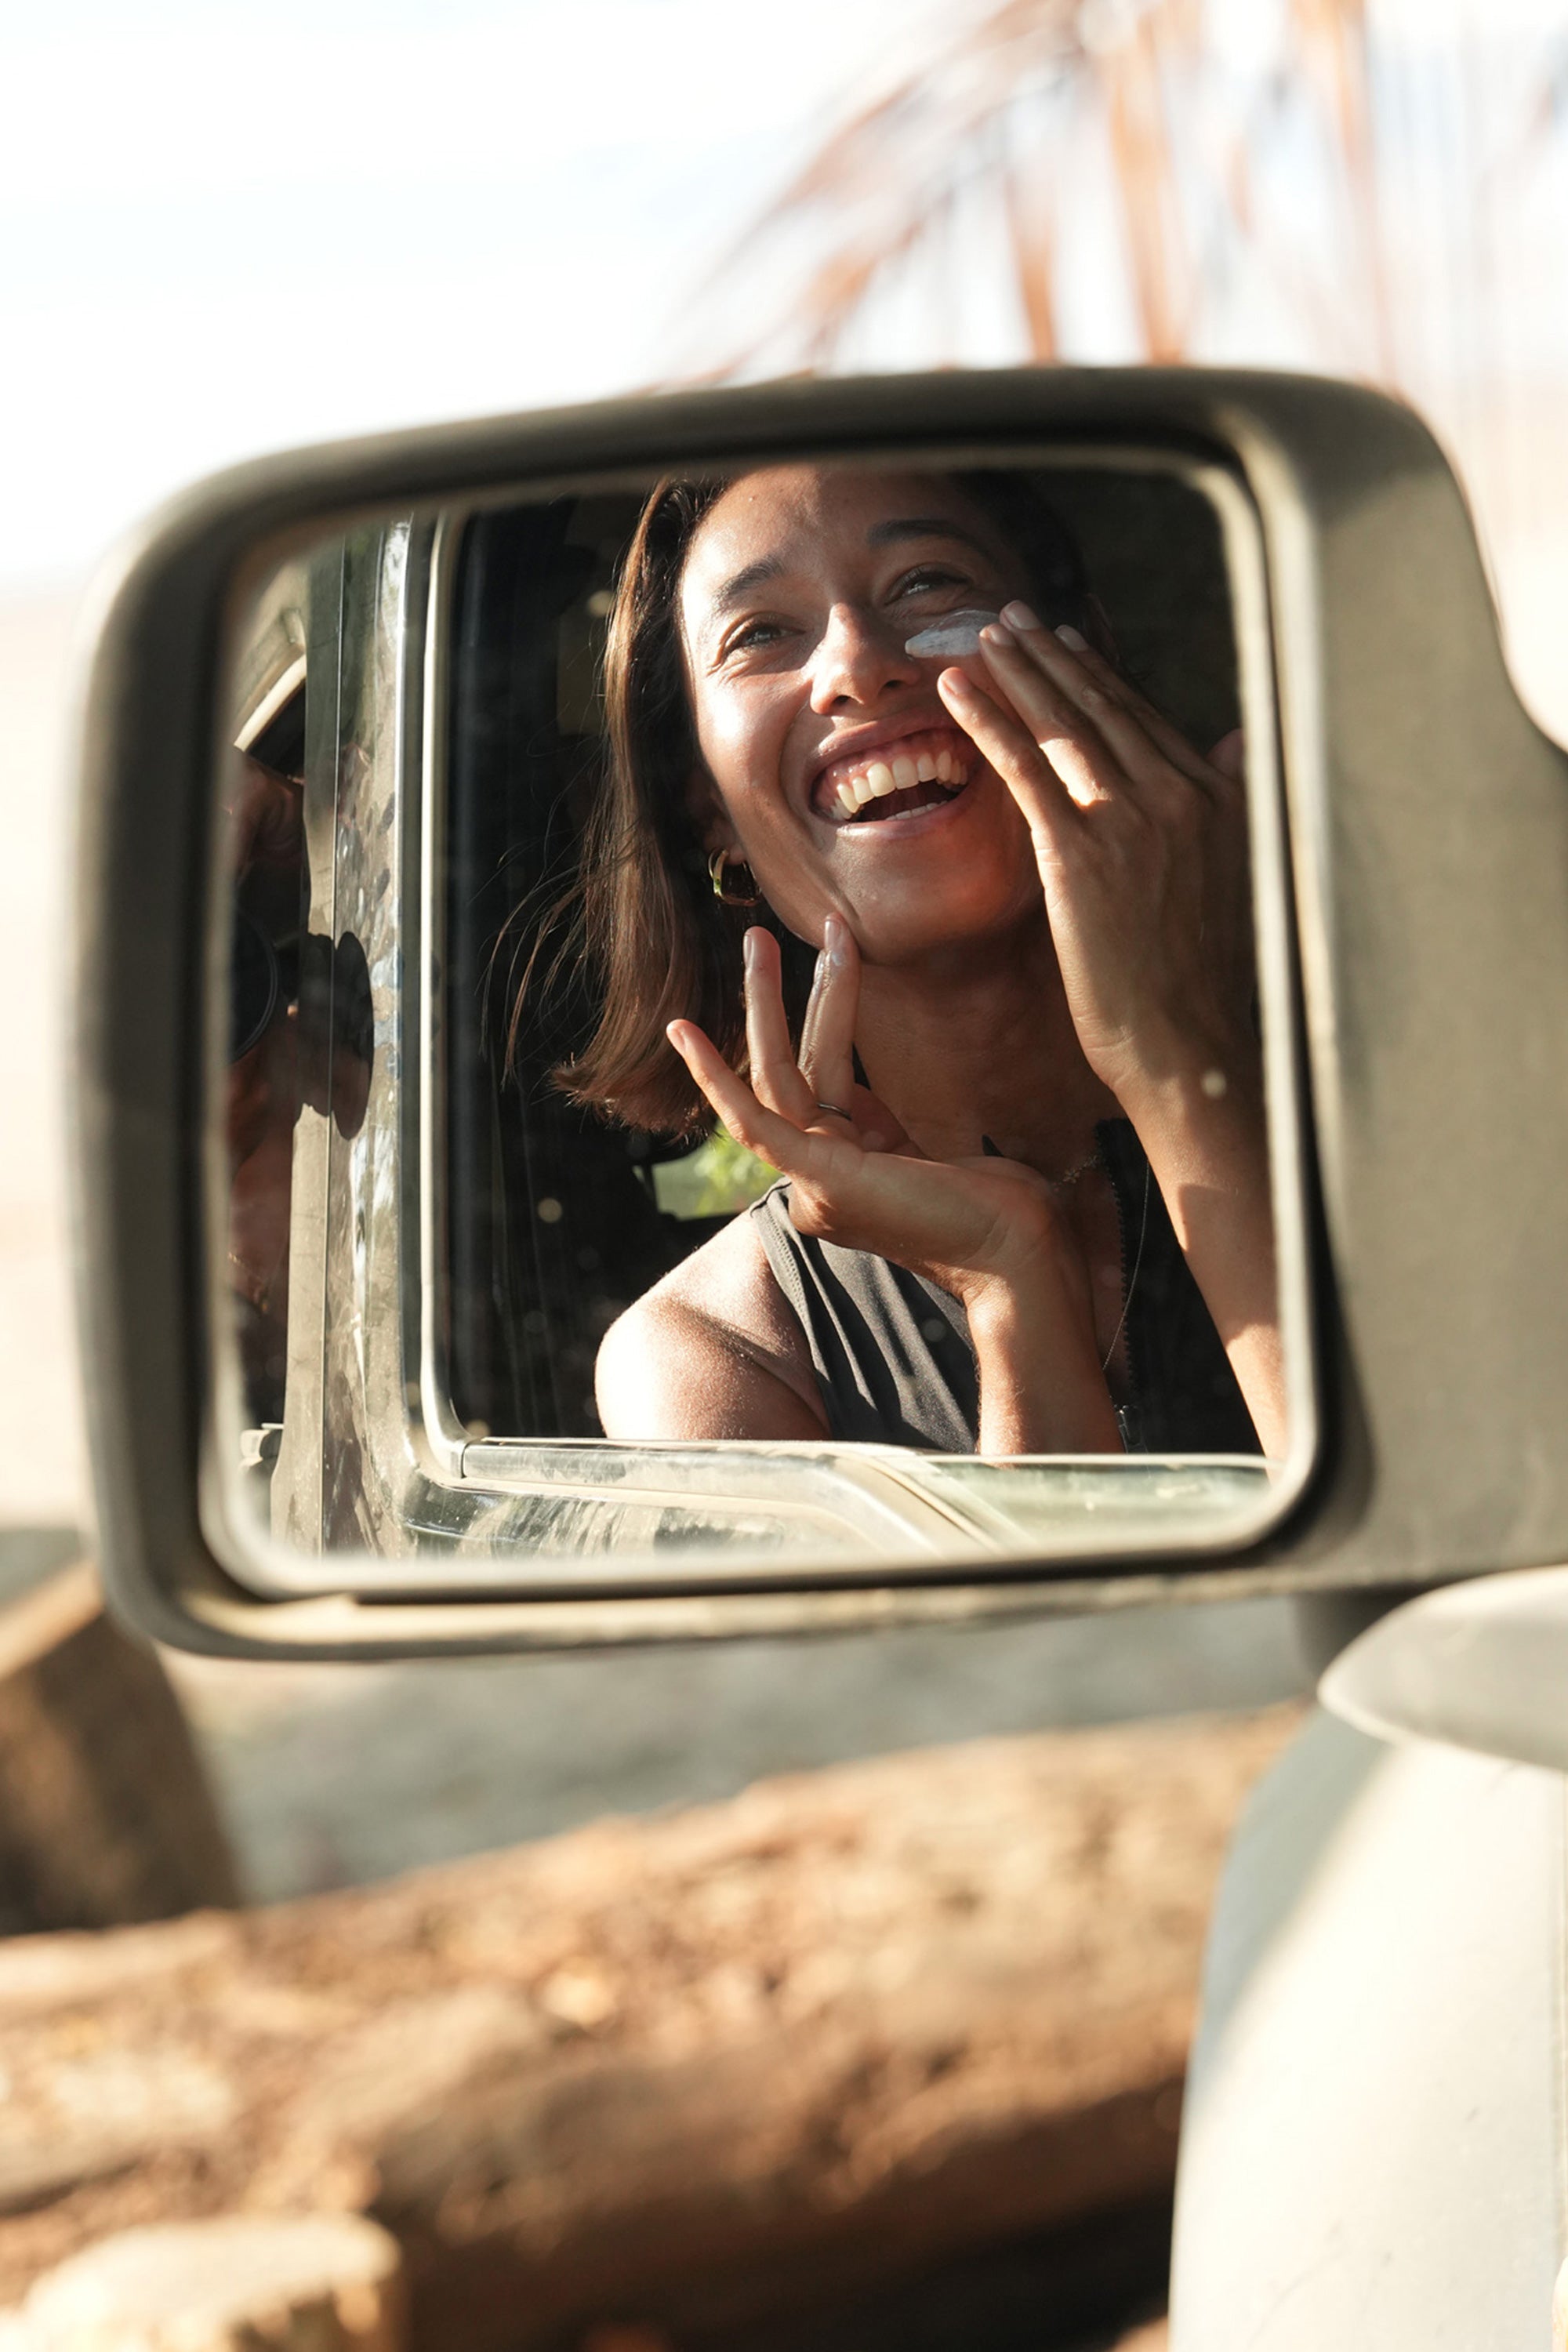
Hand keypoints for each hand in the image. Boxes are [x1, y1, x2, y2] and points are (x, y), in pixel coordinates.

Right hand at [666, 922, 1120, 1453]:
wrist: (1018, 1250)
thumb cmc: (997, 1206)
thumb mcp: (928, 1149)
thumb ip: (883, 1124)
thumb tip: (857, 1092)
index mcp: (844, 1176)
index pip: (819, 1084)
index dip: (824, 1016)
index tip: (838, 956)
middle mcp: (817, 1182)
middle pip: (789, 1073)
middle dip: (776, 999)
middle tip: (760, 936)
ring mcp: (814, 1183)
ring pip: (775, 1079)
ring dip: (764, 1005)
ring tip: (757, 940)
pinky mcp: (819, 1179)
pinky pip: (754, 1121)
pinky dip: (716, 1077)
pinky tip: (683, 1033)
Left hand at [937, 606, 1256, 1113]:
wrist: (1185, 1044)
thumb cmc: (1197, 979)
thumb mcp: (1233, 873)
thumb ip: (1231, 799)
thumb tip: (1237, 741)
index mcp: (1218, 798)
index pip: (1143, 719)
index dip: (1096, 675)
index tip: (1063, 640)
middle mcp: (1180, 796)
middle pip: (1103, 707)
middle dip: (1050, 656)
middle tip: (1011, 617)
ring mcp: (1131, 821)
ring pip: (1064, 724)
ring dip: (1018, 672)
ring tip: (983, 636)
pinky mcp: (1082, 853)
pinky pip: (1027, 767)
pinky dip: (990, 721)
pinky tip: (958, 691)